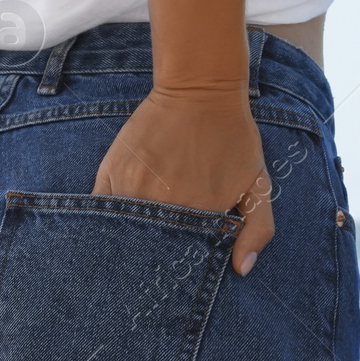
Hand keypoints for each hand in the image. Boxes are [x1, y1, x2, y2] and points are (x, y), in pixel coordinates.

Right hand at [90, 84, 273, 275]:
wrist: (200, 91)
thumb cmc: (233, 138)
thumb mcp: (258, 184)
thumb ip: (258, 229)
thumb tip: (241, 269)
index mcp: (200, 213)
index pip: (183, 257)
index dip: (178, 264)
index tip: (175, 267)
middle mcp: (165, 204)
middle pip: (150, 247)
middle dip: (151, 255)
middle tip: (150, 260)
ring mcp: (134, 189)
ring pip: (123, 231)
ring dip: (126, 239)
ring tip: (132, 242)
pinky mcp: (113, 172)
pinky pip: (101, 210)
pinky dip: (105, 219)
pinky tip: (113, 222)